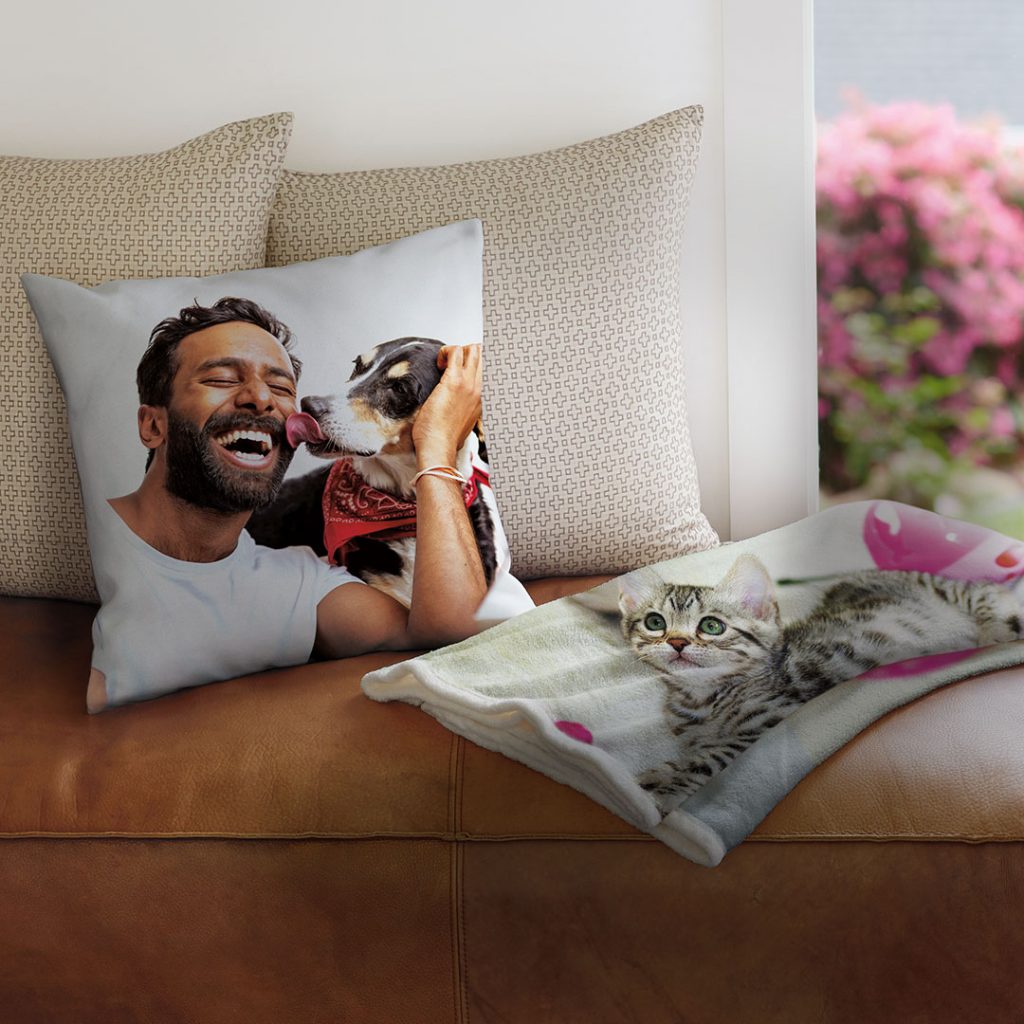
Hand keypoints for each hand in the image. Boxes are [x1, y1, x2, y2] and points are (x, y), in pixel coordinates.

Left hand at [412, 344, 482, 465]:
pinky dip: (445, 352)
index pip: (492, 369)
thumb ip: (465, 411)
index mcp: (483, 399)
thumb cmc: (446, 439)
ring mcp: (469, 384)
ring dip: (457, 351)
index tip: (467, 364)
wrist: (439, 447)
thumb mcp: (465, 423)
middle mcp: (480, 389)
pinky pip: (454, 352)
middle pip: (485, 354)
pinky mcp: (453, 381)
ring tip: (445, 365)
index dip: (480, 361)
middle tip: (452, 364)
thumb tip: (456, 408)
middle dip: (468, 352)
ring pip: (473, 349)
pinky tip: (438, 365)